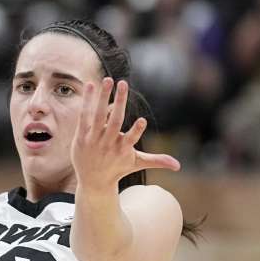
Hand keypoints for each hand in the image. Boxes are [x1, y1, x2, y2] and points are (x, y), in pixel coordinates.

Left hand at [72, 78, 179, 192]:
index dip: (137, 131)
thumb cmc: (118, 169)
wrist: (93, 181)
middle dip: (120, 102)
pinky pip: (84, 116)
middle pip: (114, 121)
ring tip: (108, 79)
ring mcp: (93, 139)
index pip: (131, 139)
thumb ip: (156, 161)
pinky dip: (87, 101)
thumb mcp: (136, 164)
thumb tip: (178, 166)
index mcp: (123, 149)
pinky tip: (90, 84)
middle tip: (123, 83)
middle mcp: (107, 143)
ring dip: (103, 96)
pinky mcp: (81, 135)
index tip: (143, 121)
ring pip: (98, 115)